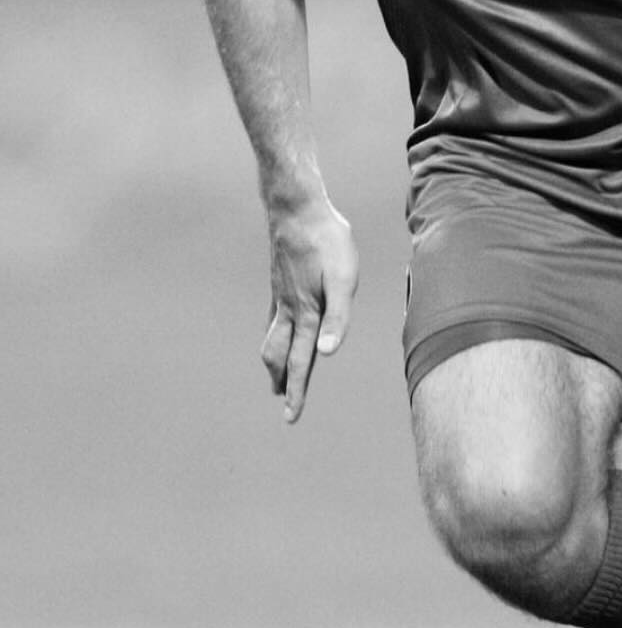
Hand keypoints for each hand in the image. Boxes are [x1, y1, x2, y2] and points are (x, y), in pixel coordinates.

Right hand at [260, 196, 359, 421]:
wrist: (298, 209)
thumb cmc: (328, 242)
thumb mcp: (343, 279)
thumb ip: (337, 318)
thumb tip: (327, 353)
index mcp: (306, 313)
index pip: (301, 361)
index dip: (297, 391)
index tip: (291, 418)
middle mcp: (288, 309)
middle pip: (279, 355)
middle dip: (282, 381)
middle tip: (284, 404)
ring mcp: (281, 296)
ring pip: (272, 337)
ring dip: (274, 361)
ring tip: (276, 375)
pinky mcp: (280, 283)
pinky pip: (272, 318)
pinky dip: (272, 335)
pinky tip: (278, 331)